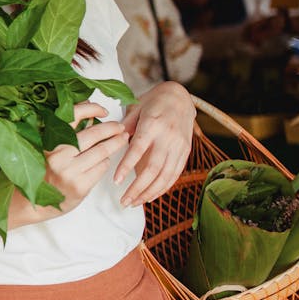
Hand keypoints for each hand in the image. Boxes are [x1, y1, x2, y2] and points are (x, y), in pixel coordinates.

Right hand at [42, 103, 129, 215]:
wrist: (38, 202)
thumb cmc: (47, 172)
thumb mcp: (51, 148)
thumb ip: (68, 131)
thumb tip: (90, 110)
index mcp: (49, 140)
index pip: (73, 116)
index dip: (92, 109)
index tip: (103, 111)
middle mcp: (58, 155)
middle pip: (93, 134)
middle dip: (112, 128)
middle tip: (120, 127)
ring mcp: (69, 172)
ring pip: (101, 151)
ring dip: (115, 144)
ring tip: (122, 139)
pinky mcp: (80, 186)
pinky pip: (101, 168)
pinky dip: (106, 162)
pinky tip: (105, 160)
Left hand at [115, 81, 193, 206]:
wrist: (180, 97)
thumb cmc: (153, 101)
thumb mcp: (136, 107)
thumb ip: (125, 126)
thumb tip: (114, 142)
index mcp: (152, 125)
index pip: (138, 149)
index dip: (127, 166)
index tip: (116, 181)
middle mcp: (168, 137)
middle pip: (154, 168)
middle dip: (138, 188)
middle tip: (124, 201)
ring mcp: (179, 146)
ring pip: (166, 176)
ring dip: (150, 193)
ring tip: (134, 203)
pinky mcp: (185, 152)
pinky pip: (174, 174)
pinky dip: (162, 188)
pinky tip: (150, 196)